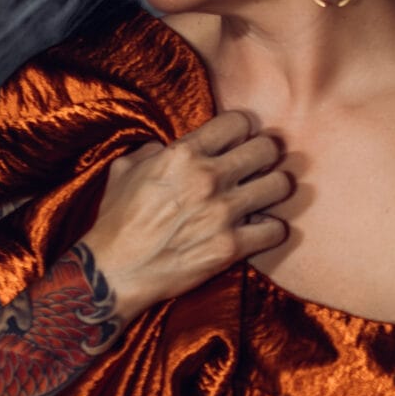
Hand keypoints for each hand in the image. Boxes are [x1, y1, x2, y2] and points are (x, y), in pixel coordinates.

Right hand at [81, 112, 290, 319]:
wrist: (114, 273)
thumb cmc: (116, 222)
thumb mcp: (124, 171)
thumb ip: (152, 151)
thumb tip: (166, 146)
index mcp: (182, 154)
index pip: (237, 122)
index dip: (243, 130)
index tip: (240, 142)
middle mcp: (206, 178)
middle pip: (267, 148)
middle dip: (267, 155)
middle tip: (261, 167)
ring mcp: (222, 213)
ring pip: (280, 185)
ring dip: (276, 189)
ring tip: (266, 196)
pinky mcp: (231, 247)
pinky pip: (276, 230)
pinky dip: (272, 230)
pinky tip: (260, 230)